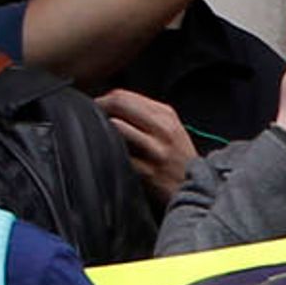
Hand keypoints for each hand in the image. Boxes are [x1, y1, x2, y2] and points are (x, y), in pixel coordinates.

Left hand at [99, 89, 194, 208]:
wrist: (198, 189)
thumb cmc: (178, 160)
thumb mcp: (171, 129)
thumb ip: (146, 115)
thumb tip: (111, 105)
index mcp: (166, 115)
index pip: (124, 95)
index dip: (102, 99)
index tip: (95, 109)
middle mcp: (162, 129)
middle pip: (119, 103)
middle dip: (98, 108)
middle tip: (87, 117)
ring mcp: (155, 150)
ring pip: (116, 125)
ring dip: (100, 129)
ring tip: (96, 135)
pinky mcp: (148, 171)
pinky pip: (119, 154)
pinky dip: (108, 152)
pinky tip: (107, 155)